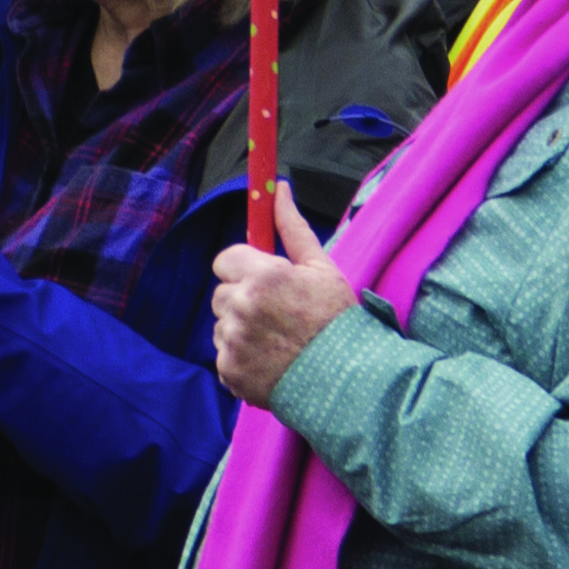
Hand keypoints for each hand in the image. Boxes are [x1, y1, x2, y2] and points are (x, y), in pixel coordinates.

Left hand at [208, 191, 359, 404]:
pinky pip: (224, 357)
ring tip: (275, 341)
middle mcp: (241, 307)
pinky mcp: (230, 372)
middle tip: (276, 315)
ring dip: (240, 331)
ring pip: (221, 326)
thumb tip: (279, 189)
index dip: (243, 269)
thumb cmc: (336, 319)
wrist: (347, 380)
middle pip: (222, 294)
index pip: (224, 260)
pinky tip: (269, 362)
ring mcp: (232, 342)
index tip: (263, 281)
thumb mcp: (321, 266)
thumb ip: (292, 227)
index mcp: (262, 276)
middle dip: (242, 300)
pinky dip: (241, 360)